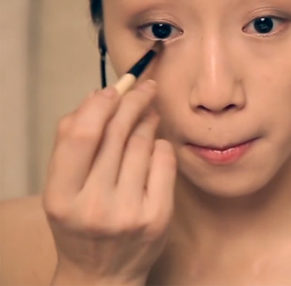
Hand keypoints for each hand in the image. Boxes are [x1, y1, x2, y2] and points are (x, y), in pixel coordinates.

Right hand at [42, 80, 176, 284]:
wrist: (102, 275)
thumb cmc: (79, 222)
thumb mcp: (61, 187)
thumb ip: (70, 141)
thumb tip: (98, 97)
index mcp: (60, 196)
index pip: (82, 136)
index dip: (100, 104)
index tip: (113, 89)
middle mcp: (94, 206)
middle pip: (117, 134)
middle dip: (133, 101)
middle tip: (144, 87)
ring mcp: (129, 213)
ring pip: (144, 143)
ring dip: (148, 119)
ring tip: (149, 112)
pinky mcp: (158, 216)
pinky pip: (164, 160)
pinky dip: (160, 144)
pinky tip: (155, 144)